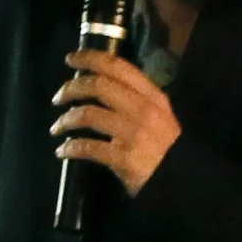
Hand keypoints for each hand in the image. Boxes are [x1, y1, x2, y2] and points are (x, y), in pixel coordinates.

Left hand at [51, 50, 181, 196]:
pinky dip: (70, 148)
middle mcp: (142, 110)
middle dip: (72, 88)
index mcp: (153, 97)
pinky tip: (62, 151)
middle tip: (58, 97)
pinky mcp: (123, 158)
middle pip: (98, 86)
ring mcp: (133, 133)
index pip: (118, 67)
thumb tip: (103, 86)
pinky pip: (88, 147)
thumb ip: (137, 100)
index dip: (91, 58)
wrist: (184, 182)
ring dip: (66, 119)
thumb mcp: (161, 117)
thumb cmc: (170, 150)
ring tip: (56, 127)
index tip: (71, 59)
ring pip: (88, 114)